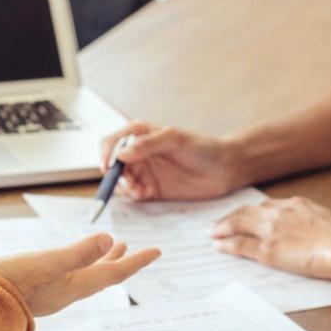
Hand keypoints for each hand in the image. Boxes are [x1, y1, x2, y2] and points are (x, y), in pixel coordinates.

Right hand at [0, 233, 159, 315]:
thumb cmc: (9, 285)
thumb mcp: (46, 263)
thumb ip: (77, 253)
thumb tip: (107, 238)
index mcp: (75, 284)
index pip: (114, 272)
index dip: (137, 261)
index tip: (157, 251)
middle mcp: (67, 291)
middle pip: (102, 275)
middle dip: (120, 261)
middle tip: (134, 250)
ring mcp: (52, 292)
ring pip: (85, 275)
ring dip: (100, 261)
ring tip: (109, 248)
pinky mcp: (36, 290)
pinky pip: (68, 276)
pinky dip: (78, 264)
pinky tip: (69, 262)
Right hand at [98, 121, 241, 201]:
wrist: (225, 169)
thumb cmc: (203, 147)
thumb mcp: (176, 139)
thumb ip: (148, 144)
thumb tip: (121, 154)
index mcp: (140, 134)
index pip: (112, 142)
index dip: (105, 154)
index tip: (107, 167)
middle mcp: (139, 153)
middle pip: (113, 165)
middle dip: (115, 175)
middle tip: (127, 183)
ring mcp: (145, 172)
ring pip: (122, 181)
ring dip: (125, 187)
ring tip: (139, 190)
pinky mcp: (152, 189)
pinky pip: (134, 195)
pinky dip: (134, 196)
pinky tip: (145, 194)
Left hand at [210, 196, 330, 279]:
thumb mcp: (325, 220)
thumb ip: (311, 220)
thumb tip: (310, 228)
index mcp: (294, 204)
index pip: (265, 206)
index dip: (251, 212)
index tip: (244, 215)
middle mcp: (279, 213)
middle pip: (247, 212)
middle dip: (231, 217)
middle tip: (218, 223)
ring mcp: (272, 231)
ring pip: (239, 225)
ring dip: (223, 228)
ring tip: (212, 232)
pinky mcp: (268, 250)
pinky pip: (241, 245)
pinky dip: (228, 245)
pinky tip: (219, 246)